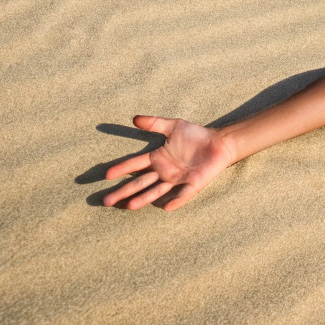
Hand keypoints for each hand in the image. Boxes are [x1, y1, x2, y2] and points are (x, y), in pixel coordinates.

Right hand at [102, 115, 234, 210]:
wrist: (219, 143)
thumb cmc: (196, 135)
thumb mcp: (174, 126)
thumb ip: (155, 123)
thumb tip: (134, 118)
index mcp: (158, 159)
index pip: (135, 165)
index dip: (122, 169)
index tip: (106, 174)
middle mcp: (164, 172)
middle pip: (140, 183)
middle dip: (123, 191)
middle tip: (106, 201)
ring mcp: (177, 180)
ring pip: (156, 191)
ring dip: (143, 199)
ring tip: (128, 206)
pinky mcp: (193, 184)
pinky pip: (183, 194)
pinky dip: (175, 200)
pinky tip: (166, 207)